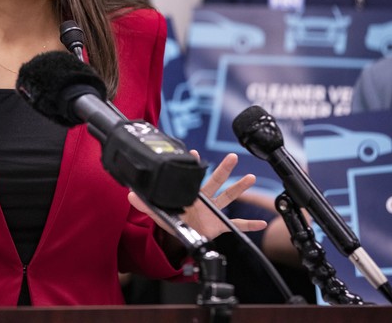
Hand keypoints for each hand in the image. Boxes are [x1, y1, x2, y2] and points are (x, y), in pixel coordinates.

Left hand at [129, 152, 267, 239]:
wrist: (186, 239)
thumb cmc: (177, 223)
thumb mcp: (160, 214)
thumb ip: (145, 204)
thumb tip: (129, 194)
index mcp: (191, 196)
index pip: (192, 178)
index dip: (193, 166)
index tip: (193, 153)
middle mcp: (204, 201)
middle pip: (215, 182)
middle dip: (224, 169)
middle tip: (233, 156)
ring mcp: (214, 212)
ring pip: (229, 198)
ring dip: (240, 189)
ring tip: (251, 178)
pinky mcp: (220, 226)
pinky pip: (237, 225)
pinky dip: (249, 225)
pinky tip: (261, 223)